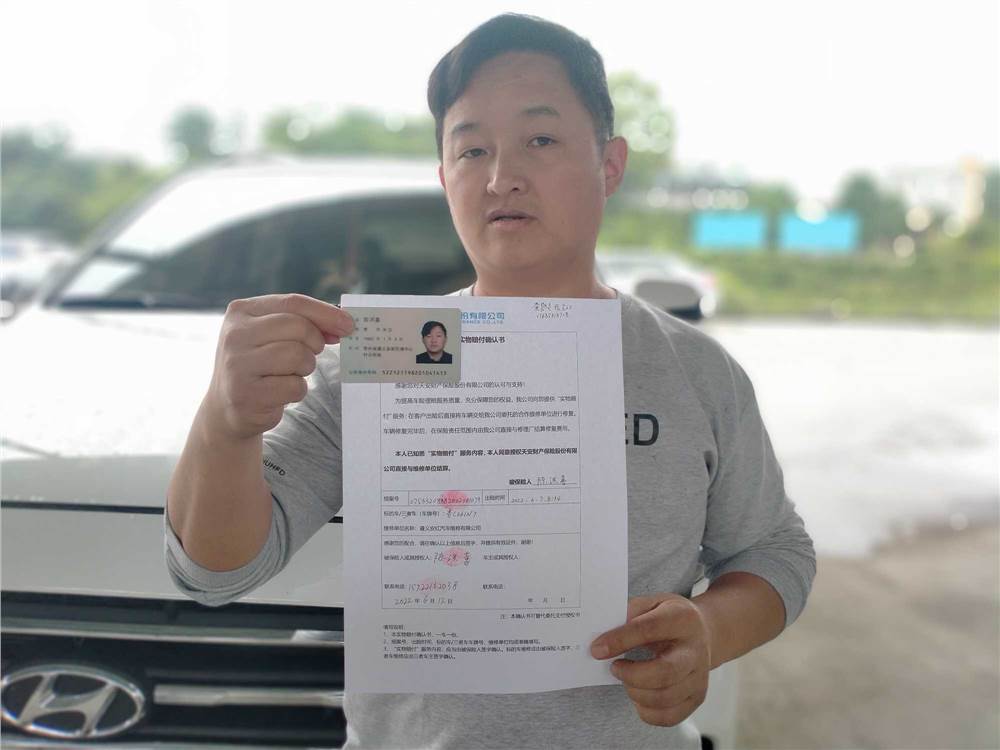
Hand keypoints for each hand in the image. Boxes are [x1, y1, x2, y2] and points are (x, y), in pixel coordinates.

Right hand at [205, 293, 353, 439]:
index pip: (293, 302)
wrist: (227, 407)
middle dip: (314, 343)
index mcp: (241, 311)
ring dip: (305, 368)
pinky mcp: (246, 395)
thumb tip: (343, 325)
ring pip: (298, 356)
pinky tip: (280, 392)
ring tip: (290, 373)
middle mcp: (234, 335)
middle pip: (298, 327)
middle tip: (311, 354)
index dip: (325, 313)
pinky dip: (297, 390)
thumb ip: (302, 323)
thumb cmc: (260, 364)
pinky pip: (294, 386)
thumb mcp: (271, 335)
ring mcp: (237, 365)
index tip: (349, 325)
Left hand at [590, 594, 711, 727]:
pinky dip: (646, 711)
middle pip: (665, 672)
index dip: (620, 640)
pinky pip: (669, 716)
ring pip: (665, 698)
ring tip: (626, 679)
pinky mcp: (696, 697)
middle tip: (614, 667)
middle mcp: (695, 650)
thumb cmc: (669, 618)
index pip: (649, 630)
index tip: (597, 649)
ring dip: (635, 692)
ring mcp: (699, 677)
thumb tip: (603, 640)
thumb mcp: (651, 603)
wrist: (702, 632)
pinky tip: (639, 695)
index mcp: (682, 619)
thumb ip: (628, 616)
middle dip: (631, 675)